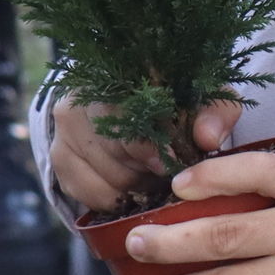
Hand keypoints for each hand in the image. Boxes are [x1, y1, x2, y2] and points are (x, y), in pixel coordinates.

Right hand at [51, 95, 239, 214]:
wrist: (127, 104)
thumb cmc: (173, 101)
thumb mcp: (201, 99)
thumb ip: (215, 112)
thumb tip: (208, 138)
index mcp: (114, 76)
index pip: (128, 117)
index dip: (153, 145)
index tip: (174, 161)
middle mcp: (79, 100)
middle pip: (117, 152)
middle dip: (149, 169)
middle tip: (168, 173)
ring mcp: (64, 130)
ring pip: (108, 177)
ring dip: (138, 186)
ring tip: (153, 177)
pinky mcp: (60, 159)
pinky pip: (92, 194)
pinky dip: (117, 198)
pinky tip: (132, 188)